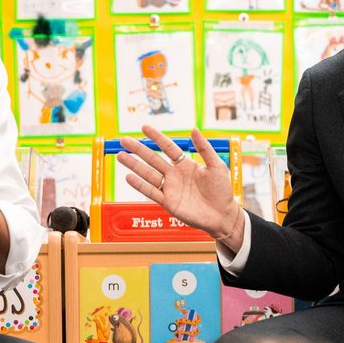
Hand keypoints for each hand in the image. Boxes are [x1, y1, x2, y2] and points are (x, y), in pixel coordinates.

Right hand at [116, 126, 240, 238]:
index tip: (144, 127)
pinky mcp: (168, 202)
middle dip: (138, 149)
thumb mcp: (216, 165)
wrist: (223, 215)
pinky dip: (139, 185)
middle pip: (153, 159)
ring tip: (120, 155)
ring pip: (148, 174)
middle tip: (124, 140)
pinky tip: (129, 177)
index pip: (168, 147)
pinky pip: (151, 192)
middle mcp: (175, 175)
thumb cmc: (222, 190)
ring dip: (134, 165)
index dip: (157, 137)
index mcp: (186, 165)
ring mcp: (170, 188)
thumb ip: (204, 148)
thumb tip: (194, 129)